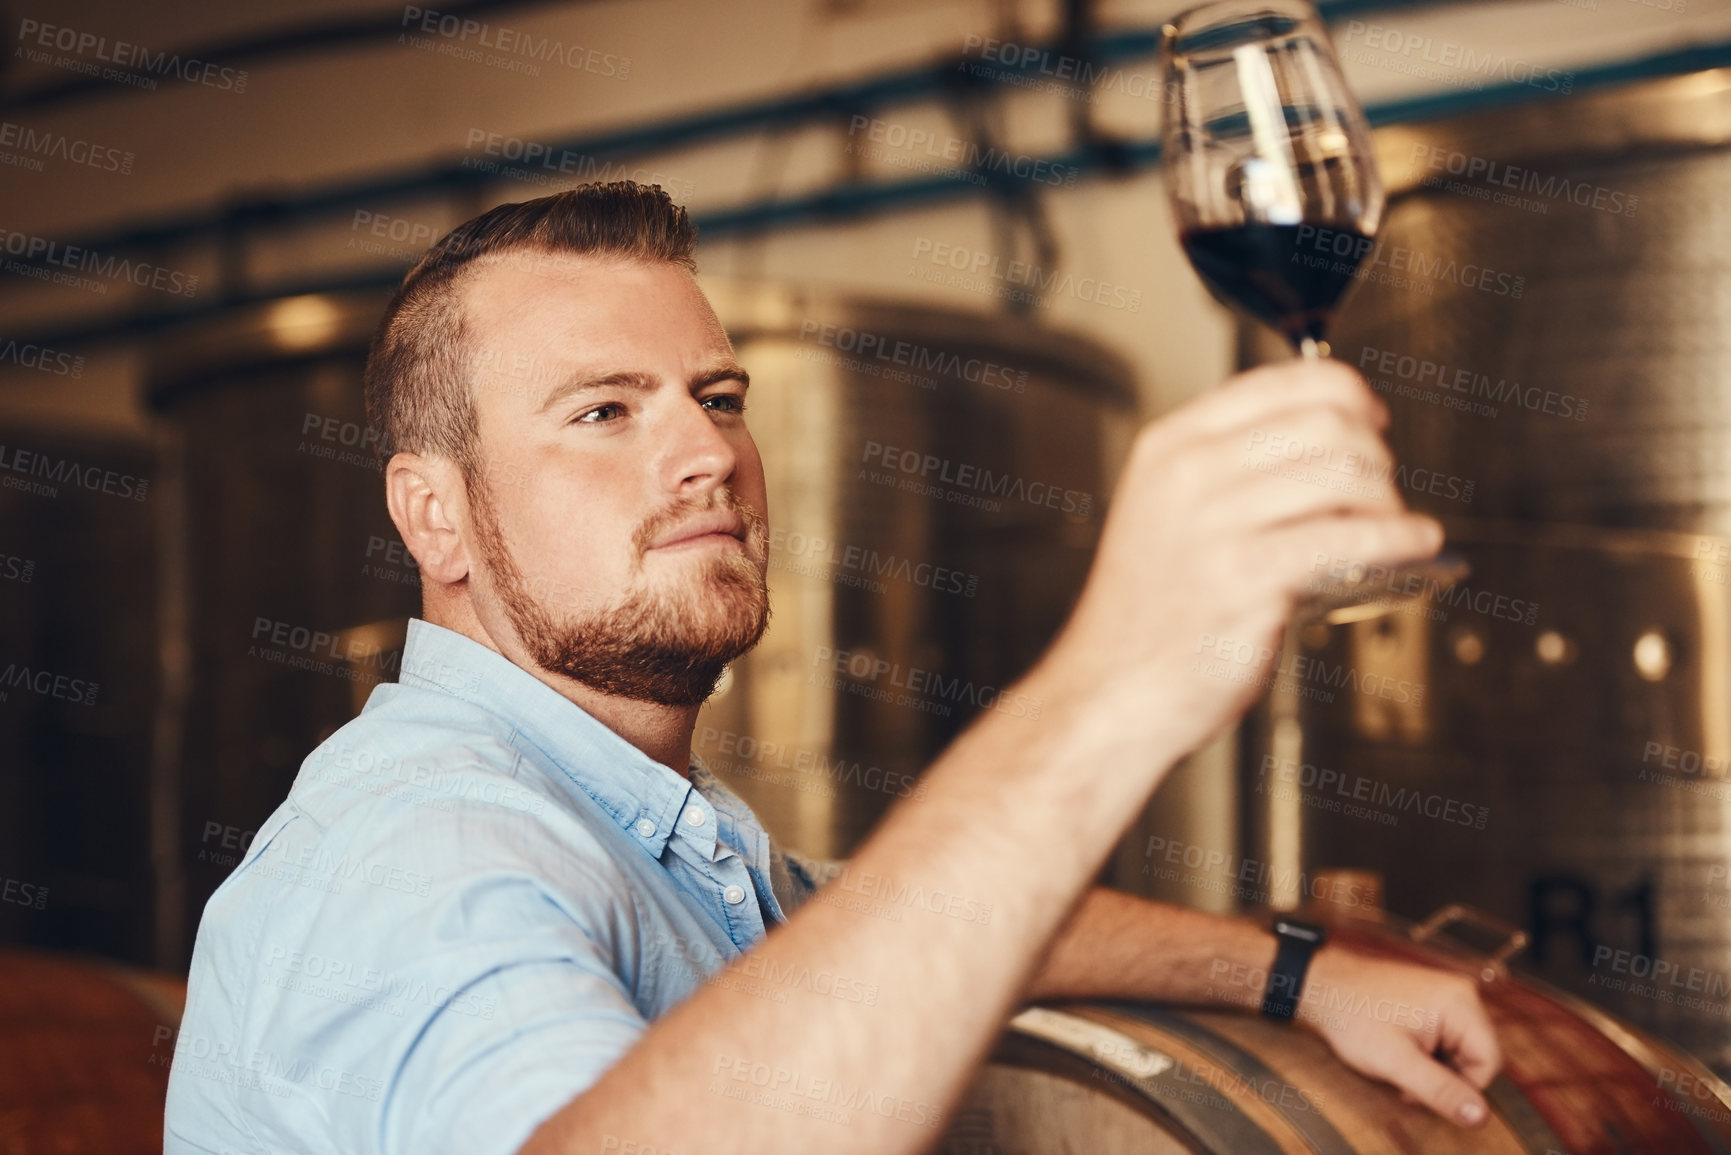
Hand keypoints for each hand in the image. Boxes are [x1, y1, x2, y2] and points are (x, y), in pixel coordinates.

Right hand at [1046, 358, 1442, 755]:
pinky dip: (1398, 539)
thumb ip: (1230, 472)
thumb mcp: (1165, 512)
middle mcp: (1189, 475)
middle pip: (1324, 423)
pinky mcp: (1248, 579)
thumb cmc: (1146, 615)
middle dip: (1374, 451)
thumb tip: (1331, 449)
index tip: (1371, 416)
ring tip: (1393, 524)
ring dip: (1388, 498)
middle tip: (1382, 484)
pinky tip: (1414, 546)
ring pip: (1344, 473)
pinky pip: (1349, 538)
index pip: (1283, 383)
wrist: (1111, 689)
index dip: (1347, 394)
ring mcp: (1216, 525)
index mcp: (1171, 447)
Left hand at [1298, 947, 1501, 1126]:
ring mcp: (1447, 994)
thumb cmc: (1352, 1017)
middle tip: (1405, 1076)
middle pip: (1476, 1055)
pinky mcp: (1433, 999)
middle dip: (1444, 1076)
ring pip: (1459, 1050)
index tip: (1421, 1090)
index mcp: (1460, 1003)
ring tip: (1398, 1060)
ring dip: (1433, 1066)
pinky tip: (1399, 1048)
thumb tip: (1481, 1118)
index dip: (1461, 1088)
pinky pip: (1445, 1038)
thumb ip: (1440, 1091)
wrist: (1320, 985)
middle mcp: (1461, 993)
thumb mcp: (1395, 1062)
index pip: (1489, 1063)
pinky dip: (1426, 1052)